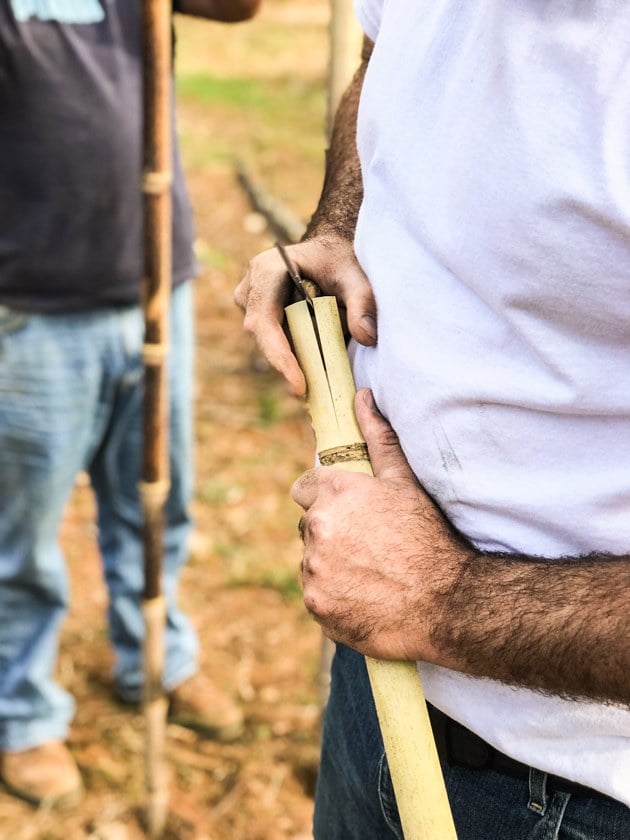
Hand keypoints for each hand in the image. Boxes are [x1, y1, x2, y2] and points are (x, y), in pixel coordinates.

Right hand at [234, 236, 376, 395]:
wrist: (329, 253)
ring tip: (325, 376)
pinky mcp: (258, 319)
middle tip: (319, 392)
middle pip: (265, 338)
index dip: (279, 356)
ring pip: (270, 345)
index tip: (299, 386)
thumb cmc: (340, 260)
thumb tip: (366, 337)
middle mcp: (250, 289)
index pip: (264, 322)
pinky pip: (275, 345)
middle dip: (291, 364)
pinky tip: (318, 371)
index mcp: (266, 270)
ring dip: (297, 360)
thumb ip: (363, 303)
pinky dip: (297, 357)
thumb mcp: (355, 276)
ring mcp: (250, 305)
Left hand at [292, 389, 473, 662]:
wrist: (445, 602)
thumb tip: (361, 397)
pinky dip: (334, 596)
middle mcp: (316, 527)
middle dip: (330, 533)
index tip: (348, 514)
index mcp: (334, 493)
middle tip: (369, 546)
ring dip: (331, 566)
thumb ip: (378, 437)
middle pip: (308, 527)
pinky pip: (316, 594)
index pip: (304, 488)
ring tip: (371, 574)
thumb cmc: (428, 537)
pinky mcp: (316, 603)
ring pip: (311, 562)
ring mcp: (313, 567)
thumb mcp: (404, 482)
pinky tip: (366, 597)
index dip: (324, 499)